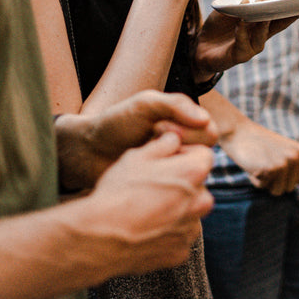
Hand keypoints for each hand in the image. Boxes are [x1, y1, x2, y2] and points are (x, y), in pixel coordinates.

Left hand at [55, 90, 217, 190]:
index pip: (209, 132)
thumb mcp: (144, 105)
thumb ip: (175, 104)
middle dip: (177, 148)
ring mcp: (173, 170)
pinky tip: (141, 176)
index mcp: (185, 125)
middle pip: (205, 155)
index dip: (187, 132)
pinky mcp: (163, 190)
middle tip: (150, 142)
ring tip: (144, 158)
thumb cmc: (116, 123)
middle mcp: (184, 148)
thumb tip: (205, 119)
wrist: (89, 152)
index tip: (158, 128)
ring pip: (193, 175)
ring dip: (168, 165)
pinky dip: (161, 182)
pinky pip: (179, 193)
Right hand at [86, 132, 214, 273]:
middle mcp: (200, 202)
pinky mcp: (180, 252)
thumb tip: (174, 139)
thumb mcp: (137, 156)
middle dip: (182, 182)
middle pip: (198, 185)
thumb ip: (163, 143)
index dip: (185, 154)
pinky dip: (167, 231)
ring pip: (189, 212)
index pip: (204, 155)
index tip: (165, 160)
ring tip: (145, 207)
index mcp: (194, 173)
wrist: (101, 237)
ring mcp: (191, 230)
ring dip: (175, 207)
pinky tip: (144, 226)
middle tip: (153, 184)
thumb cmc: (119, 190)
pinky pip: (178, 235)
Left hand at [194, 0, 298, 76]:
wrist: (200, 46)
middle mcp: (263, 34)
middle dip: (294, 10)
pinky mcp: (239, 55)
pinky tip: (242, 23)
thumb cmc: (221, 24)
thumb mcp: (233, 1)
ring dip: (266, 19)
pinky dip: (243, 32)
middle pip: (282, 22)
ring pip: (264, 33)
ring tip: (267, 5)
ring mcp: (253, 46)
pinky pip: (244, 43)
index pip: (286, 11)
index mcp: (265, 20)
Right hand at [218, 115, 298, 196]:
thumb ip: (293, 164)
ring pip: (277, 191)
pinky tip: (252, 163)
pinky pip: (262, 186)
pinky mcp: (270, 169)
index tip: (271, 159)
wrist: (237, 130)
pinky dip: (254, 179)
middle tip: (263, 161)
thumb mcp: (280, 150)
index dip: (281, 176)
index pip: (297, 181)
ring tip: (258, 163)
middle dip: (273, 181)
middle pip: (288, 188)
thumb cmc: (256, 142)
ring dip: (264, 181)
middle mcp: (294, 157)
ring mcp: (283, 163)